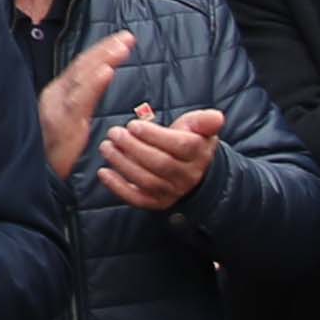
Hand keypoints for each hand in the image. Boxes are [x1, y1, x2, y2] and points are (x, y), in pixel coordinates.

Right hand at [39, 31, 130, 180]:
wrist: (34, 180)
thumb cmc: (53, 154)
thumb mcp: (67, 122)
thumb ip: (79, 102)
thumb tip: (97, 83)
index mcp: (56, 95)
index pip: (80, 67)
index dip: (100, 51)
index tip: (121, 40)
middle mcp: (54, 97)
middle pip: (82, 66)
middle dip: (106, 49)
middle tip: (128, 37)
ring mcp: (57, 109)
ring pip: (82, 78)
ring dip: (104, 59)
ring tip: (122, 47)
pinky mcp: (63, 125)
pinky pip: (81, 101)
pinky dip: (94, 84)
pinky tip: (107, 71)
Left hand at [96, 106, 225, 211]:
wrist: (194, 170)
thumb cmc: (190, 141)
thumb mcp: (199, 127)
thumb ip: (204, 120)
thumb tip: (216, 117)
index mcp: (198, 153)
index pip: (179, 145)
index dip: (154, 135)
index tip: (133, 125)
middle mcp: (187, 175)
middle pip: (160, 163)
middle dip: (133, 147)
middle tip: (114, 133)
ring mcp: (172, 191)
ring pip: (146, 180)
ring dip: (122, 164)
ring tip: (107, 147)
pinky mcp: (157, 203)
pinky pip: (137, 199)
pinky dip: (118, 187)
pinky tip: (104, 172)